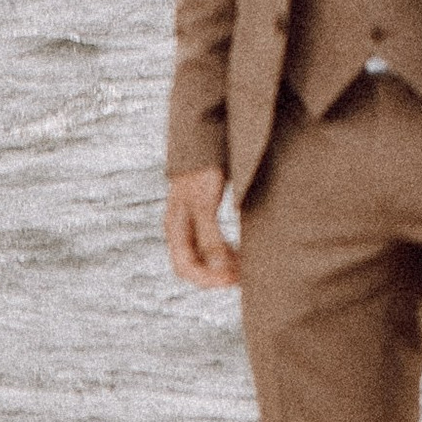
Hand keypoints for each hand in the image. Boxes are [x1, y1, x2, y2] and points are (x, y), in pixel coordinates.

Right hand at [165, 167, 237, 289]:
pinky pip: (210, 244)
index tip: (233, 280)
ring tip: (246, 266)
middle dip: (216, 276)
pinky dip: (225, 252)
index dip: (207, 279)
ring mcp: (189, 222)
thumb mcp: (203, 205)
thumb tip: (218, 268)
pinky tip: (241, 252)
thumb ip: (209, 236)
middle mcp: (179, 229)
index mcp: (175, 228)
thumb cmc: (200, 171)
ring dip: (222, 266)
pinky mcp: (202, 215)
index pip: (185, 267)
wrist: (204, 141)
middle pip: (193, 266)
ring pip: (202, 257)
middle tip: (244, 278)